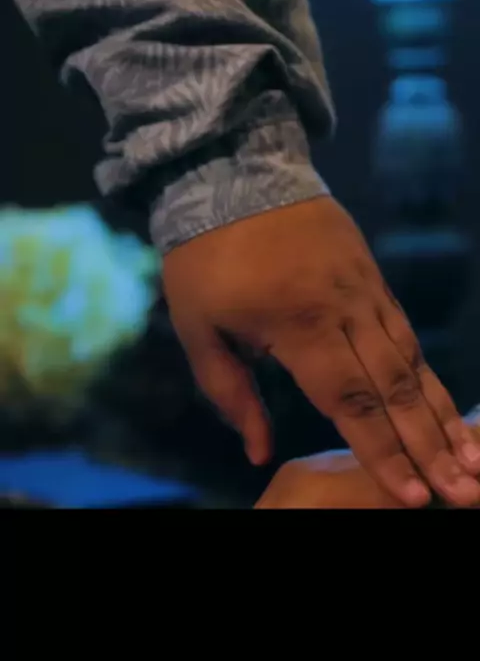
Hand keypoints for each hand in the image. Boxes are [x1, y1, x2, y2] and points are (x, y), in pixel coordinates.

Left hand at [163, 196, 479, 507]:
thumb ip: (229, 392)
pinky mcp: (370, 273)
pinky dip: (426, 369)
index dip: (383, 453)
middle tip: (462, 490)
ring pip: (411, 358)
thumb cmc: (205, 257)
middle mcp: (344, 309)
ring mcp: (363, 288)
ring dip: (438, 411)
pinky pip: (404, 328)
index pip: (350, 402)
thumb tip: (256, 452)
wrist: (232, 172)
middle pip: (394, 386)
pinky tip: (441, 399)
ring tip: (468, 456)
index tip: (413, 496)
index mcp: (298, 325)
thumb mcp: (198, 327)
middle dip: (428, 444)